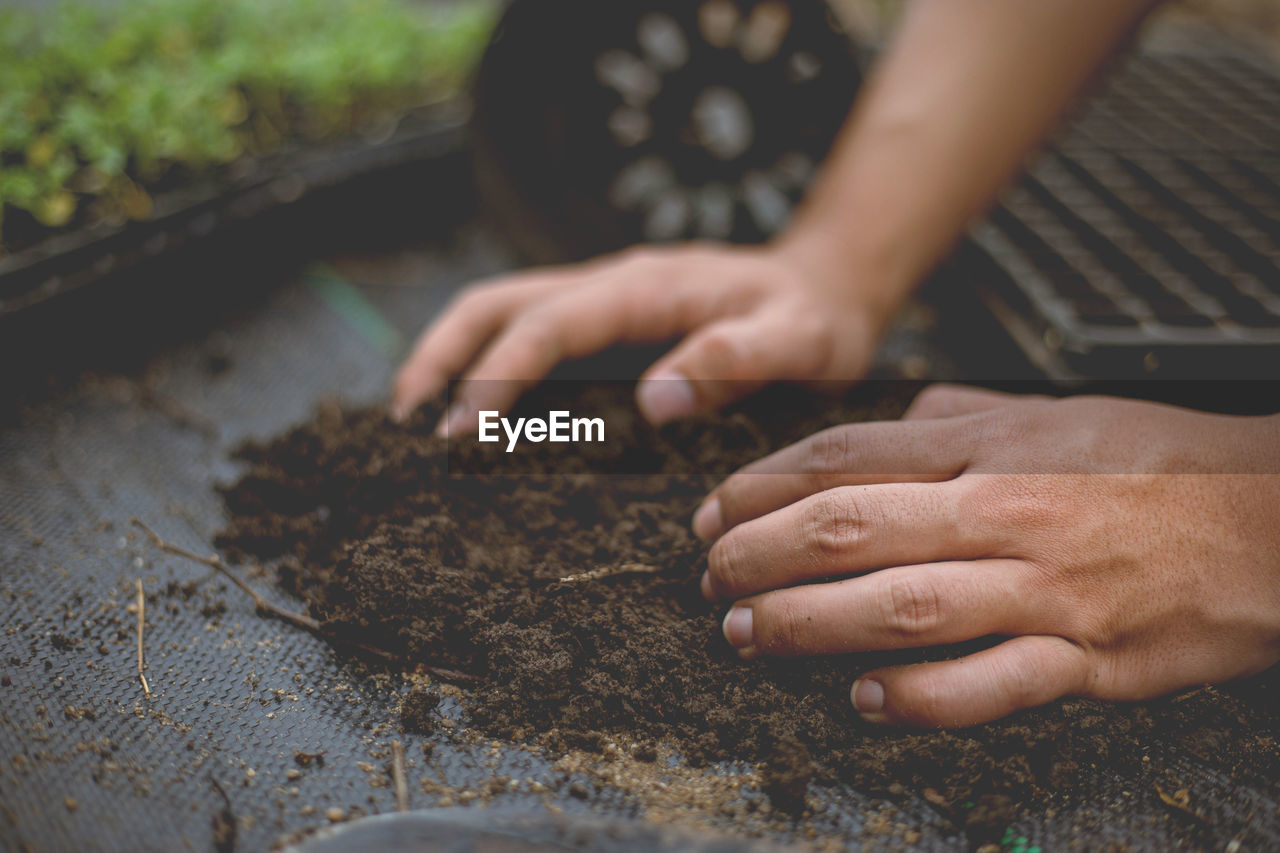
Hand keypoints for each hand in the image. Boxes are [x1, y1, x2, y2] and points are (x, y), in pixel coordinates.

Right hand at [391, 241, 890, 433]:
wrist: (827, 288)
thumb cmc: (814, 320)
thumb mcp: (799, 341)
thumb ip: (733, 361)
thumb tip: (652, 400)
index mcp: (647, 288)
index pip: (549, 323)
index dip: (498, 373)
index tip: (461, 428)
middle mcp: (612, 284)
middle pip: (498, 302)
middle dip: (442, 354)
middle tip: (403, 419)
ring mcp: (604, 300)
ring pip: (502, 308)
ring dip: (450, 353)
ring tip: (413, 413)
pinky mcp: (605, 322)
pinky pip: (529, 329)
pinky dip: (484, 360)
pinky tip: (471, 408)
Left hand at [695, 384, 1279, 727]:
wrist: (1276, 518)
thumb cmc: (1162, 463)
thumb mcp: (1058, 414)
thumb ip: (970, 414)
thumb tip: (907, 411)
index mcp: (992, 445)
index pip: (848, 457)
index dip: (764, 484)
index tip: (716, 511)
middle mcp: (1006, 510)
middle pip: (852, 526)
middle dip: (761, 553)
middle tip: (711, 574)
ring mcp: (1044, 586)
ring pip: (901, 604)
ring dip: (809, 622)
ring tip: (746, 632)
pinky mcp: (1087, 656)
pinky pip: (988, 683)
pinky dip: (918, 696)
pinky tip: (862, 699)